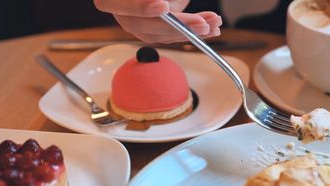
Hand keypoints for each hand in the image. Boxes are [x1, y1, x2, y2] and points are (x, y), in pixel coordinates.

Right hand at [93, 0, 221, 42]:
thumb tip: (168, 3)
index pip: (115, 3)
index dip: (139, 7)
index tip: (162, 5)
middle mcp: (121, 13)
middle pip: (144, 26)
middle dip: (177, 25)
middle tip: (200, 22)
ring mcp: (136, 25)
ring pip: (161, 35)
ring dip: (191, 31)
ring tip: (213, 22)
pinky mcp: (152, 33)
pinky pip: (171, 37)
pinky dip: (193, 33)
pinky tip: (212, 27)